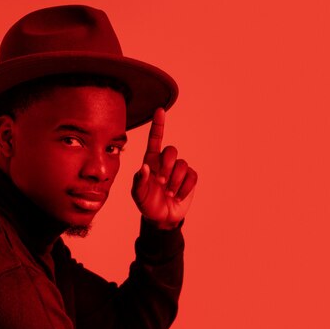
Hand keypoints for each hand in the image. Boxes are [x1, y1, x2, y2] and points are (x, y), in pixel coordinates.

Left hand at [131, 108, 197, 228]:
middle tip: (161, 182)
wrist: (161, 218)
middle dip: (167, 166)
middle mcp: (165, 163)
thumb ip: (139, 181)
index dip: (158, 125)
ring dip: (174, 182)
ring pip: (182, 165)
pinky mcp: (190, 179)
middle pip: (171, 150)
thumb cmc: (147, 203)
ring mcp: (179, 170)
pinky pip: (191, 176)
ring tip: (169, 193)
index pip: (155, 140)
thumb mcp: (138, 195)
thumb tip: (145, 167)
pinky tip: (177, 196)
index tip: (160, 110)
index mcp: (151, 161)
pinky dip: (184, 188)